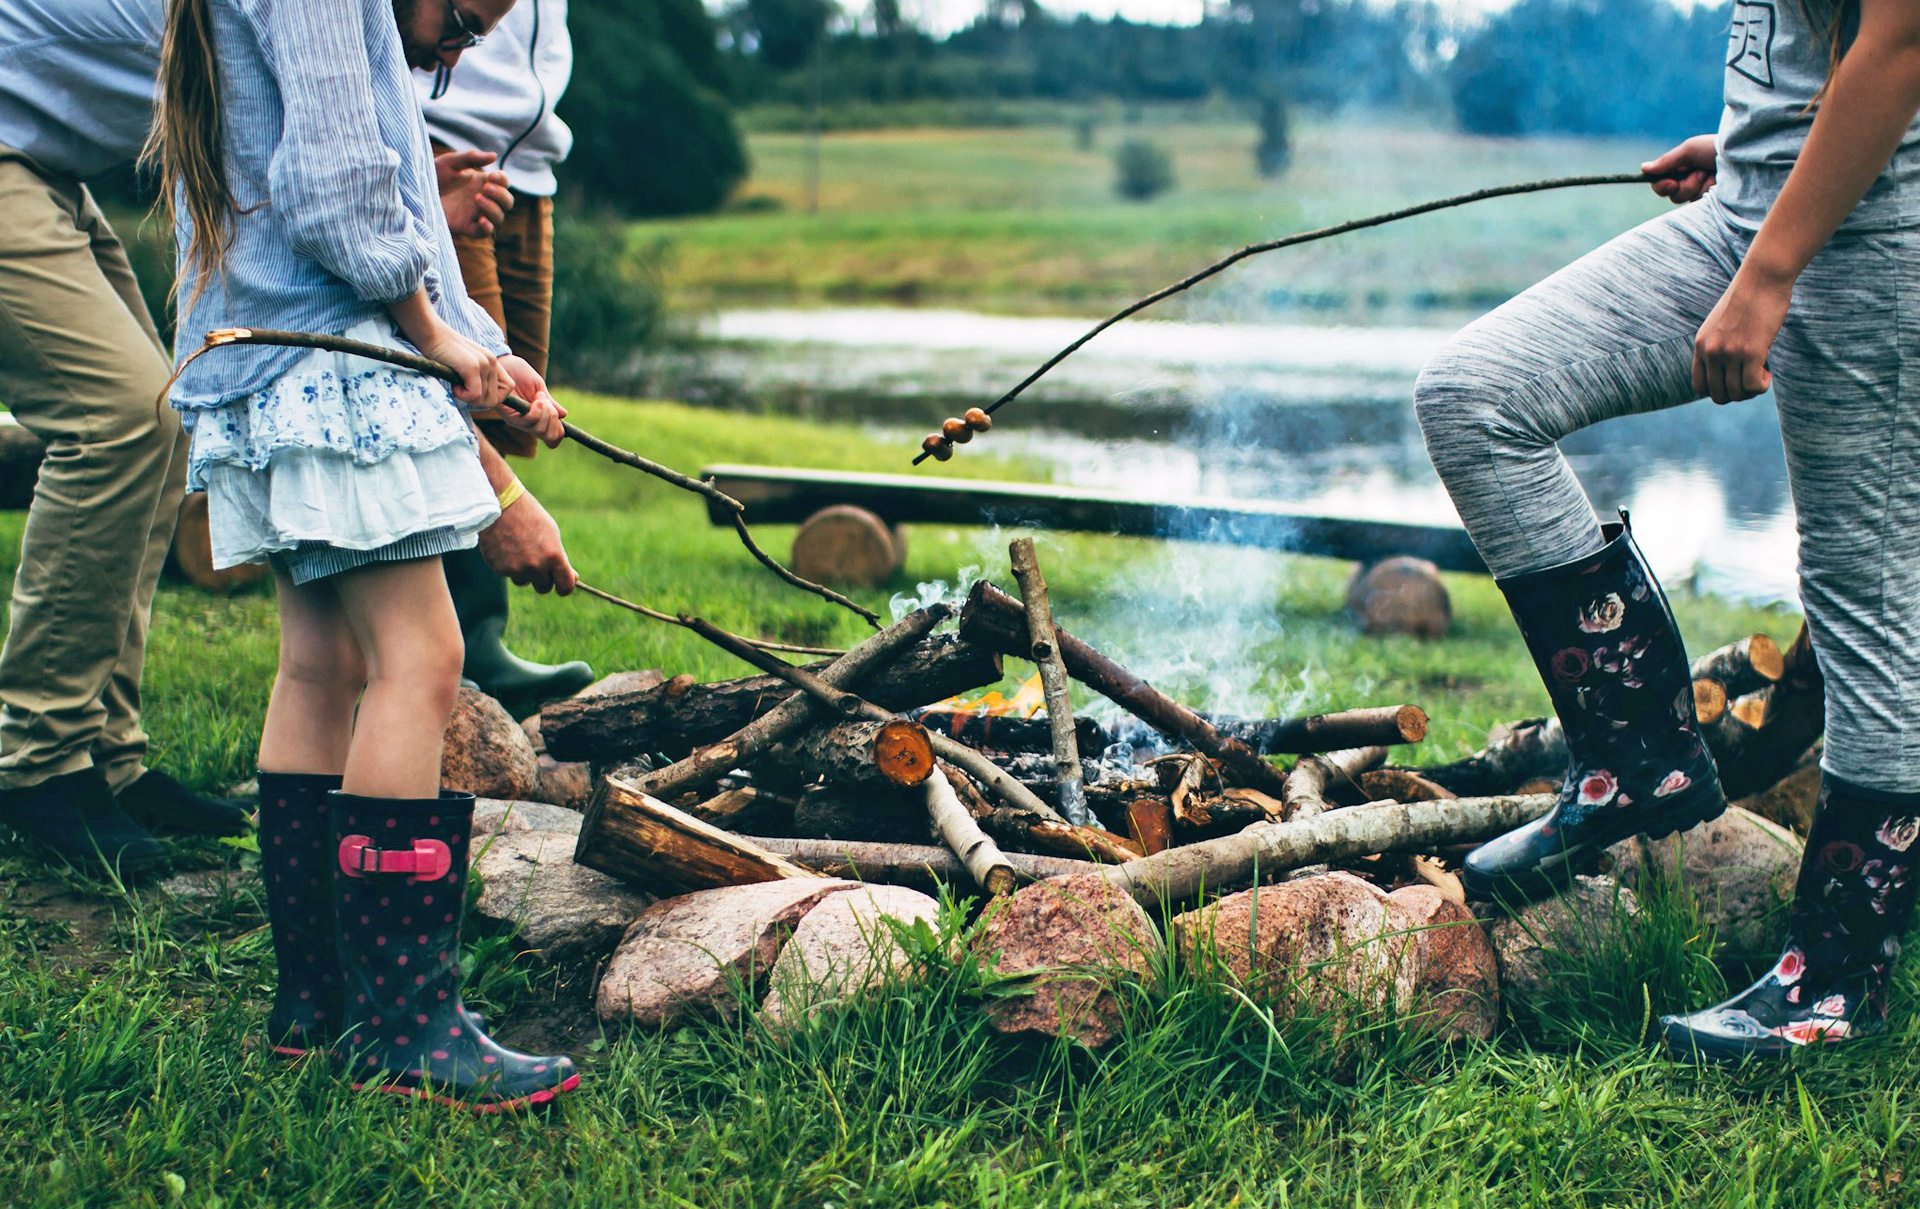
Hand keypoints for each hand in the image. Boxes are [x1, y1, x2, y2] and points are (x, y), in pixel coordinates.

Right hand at [416, 323, 507, 409]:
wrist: (431, 334)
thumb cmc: (444, 353)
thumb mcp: (466, 364)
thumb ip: (478, 378)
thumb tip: (481, 400)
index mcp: (493, 362)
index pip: (508, 387)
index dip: (494, 396)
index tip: (475, 392)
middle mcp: (492, 362)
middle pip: (495, 399)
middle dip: (478, 401)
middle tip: (462, 390)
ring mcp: (484, 363)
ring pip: (484, 399)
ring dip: (468, 397)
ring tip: (456, 383)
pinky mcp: (472, 366)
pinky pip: (475, 395)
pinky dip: (462, 395)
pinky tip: (453, 384)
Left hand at [436, 149, 513, 238]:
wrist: (414, 193)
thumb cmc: (432, 176)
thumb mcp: (450, 162)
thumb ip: (471, 158)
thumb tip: (495, 156)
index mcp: (481, 182)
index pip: (503, 183)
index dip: (503, 180)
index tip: (492, 175)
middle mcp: (482, 199)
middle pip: (507, 202)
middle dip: (501, 195)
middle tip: (485, 188)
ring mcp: (475, 214)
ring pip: (499, 217)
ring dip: (493, 208)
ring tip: (477, 198)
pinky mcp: (466, 227)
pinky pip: (484, 233)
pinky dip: (487, 227)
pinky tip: (482, 219)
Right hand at [477, 486, 578, 593]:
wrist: (500, 504)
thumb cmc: (530, 517)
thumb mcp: (552, 534)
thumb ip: (560, 558)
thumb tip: (573, 578)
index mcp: (553, 556)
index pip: (565, 586)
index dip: (565, 587)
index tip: (562, 584)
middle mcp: (535, 566)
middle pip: (544, 588)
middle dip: (543, 579)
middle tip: (538, 562)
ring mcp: (516, 569)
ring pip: (524, 581)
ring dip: (524, 572)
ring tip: (519, 549)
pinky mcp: (499, 568)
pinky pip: (508, 574)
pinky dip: (508, 565)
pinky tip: (506, 547)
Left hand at [497, 354, 566, 446]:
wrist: (504, 362)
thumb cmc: (520, 374)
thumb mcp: (539, 387)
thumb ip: (550, 402)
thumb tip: (563, 415)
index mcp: (537, 419)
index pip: (551, 438)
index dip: (559, 432)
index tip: (559, 415)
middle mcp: (528, 424)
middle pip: (548, 436)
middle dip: (554, 419)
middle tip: (547, 402)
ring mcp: (518, 421)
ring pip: (539, 430)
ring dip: (546, 413)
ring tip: (540, 397)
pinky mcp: (508, 416)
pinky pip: (528, 421)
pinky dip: (537, 410)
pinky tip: (536, 396)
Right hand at [1643, 135, 1718, 203]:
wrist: (1745, 156)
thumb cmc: (1717, 148)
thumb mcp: (1690, 150)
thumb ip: (1667, 161)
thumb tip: (1643, 168)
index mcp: (1681, 169)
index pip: (1660, 184)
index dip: (1661, 186)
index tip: (1672, 183)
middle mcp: (1688, 181)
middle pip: (1672, 196)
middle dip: (1687, 185)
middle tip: (1702, 173)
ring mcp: (1701, 193)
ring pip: (1687, 200)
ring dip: (1700, 187)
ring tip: (1714, 175)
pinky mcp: (1711, 202)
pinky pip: (1700, 205)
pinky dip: (1708, 194)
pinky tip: (1719, 185)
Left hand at [1693, 268, 1792, 403]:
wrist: (1762, 278)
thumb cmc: (1747, 299)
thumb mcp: (1720, 323)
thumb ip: (1717, 344)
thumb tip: (1727, 370)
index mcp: (1701, 345)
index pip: (1699, 386)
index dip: (1718, 389)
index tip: (1734, 379)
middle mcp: (1711, 351)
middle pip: (1718, 395)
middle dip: (1737, 394)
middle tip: (1752, 378)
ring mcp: (1729, 352)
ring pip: (1737, 393)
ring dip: (1752, 390)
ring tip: (1761, 371)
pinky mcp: (1751, 351)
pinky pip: (1753, 386)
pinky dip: (1762, 386)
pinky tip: (1767, 372)